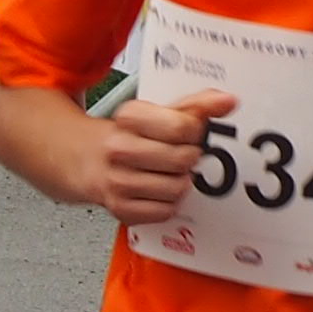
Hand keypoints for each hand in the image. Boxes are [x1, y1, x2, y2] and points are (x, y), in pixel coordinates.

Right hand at [91, 90, 232, 227]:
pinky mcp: (120, 208)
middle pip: (182, 159)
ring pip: (177, 188)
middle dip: (190, 157)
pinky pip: (165, 211)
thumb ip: (196, 105)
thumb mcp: (159, 112)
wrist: (85, 159)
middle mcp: (119, 148)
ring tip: (167, 172)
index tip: (191, 133)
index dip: (196, 132)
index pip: (182, 127)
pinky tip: (158, 190)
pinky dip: (169, 203)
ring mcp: (117, 180)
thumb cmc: (129, 136)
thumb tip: (227, 101)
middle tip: (181, 154)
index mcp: (129, 118)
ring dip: (181, 182)